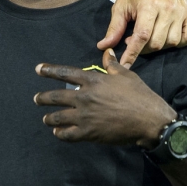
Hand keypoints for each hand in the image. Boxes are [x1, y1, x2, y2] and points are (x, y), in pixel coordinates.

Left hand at [33, 49, 175, 147]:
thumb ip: (112, 65)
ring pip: (58, 117)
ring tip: (46, 119)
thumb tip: (107, 52)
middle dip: (43, 98)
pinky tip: (58, 133)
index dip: (50, 71)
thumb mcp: (126, 76)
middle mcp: (84, 97)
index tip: (38, 69)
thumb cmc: (140, 96)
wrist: (149, 121)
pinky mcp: (89, 133)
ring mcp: (85, 116)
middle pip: (56, 96)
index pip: (65, 73)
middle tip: (36, 99)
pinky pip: (68, 134)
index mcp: (93, 80)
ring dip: (49, 118)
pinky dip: (61, 133)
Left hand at [98, 0, 186, 65]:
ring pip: (172, 42)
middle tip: (134, 39)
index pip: (142, 36)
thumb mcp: (121, 6)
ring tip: (149, 35)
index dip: (132, 53)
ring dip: (159, 45)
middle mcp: (168, 9)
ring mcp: (181, 11)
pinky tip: (167, 36)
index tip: (125, 65)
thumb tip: (103, 47)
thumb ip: (114, 28)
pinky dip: (179, 41)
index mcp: (149, 5)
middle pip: (157, 42)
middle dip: (143, 47)